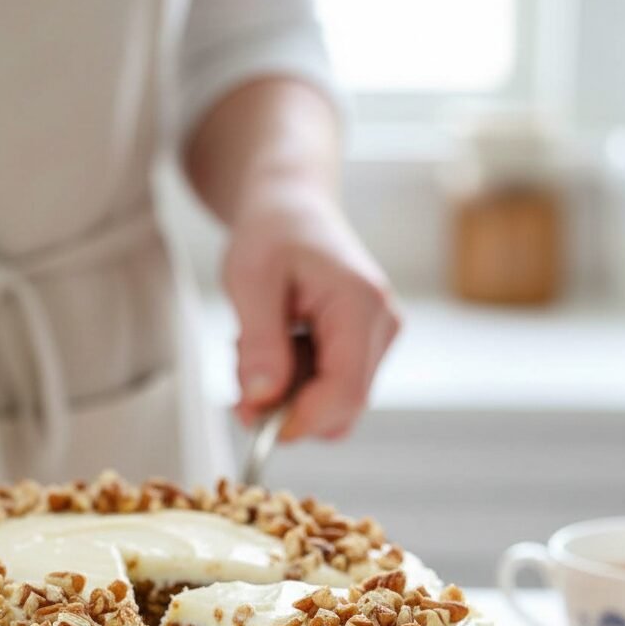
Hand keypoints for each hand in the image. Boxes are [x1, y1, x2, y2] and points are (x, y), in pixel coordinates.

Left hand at [223, 178, 400, 440]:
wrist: (293, 206)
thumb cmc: (273, 231)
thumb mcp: (249, 280)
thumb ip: (259, 342)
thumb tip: (263, 399)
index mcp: (361, 304)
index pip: (345, 392)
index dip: (300, 419)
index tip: (252, 418)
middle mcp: (384, 326)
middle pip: (343, 407)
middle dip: (288, 409)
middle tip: (240, 379)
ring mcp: (381, 339)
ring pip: (335, 405)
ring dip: (288, 394)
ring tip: (257, 347)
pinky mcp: (368, 348)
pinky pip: (333, 390)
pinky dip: (297, 384)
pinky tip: (277, 349)